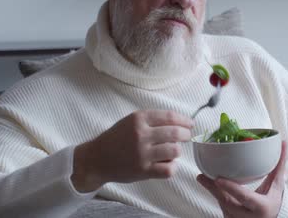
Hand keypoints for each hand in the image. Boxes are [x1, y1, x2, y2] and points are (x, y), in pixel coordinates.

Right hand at [72, 110, 193, 191]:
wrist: (96, 159)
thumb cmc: (116, 138)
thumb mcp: (130, 121)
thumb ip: (152, 120)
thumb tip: (179, 121)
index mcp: (139, 119)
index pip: (170, 117)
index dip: (184, 120)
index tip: (190, 124)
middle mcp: (141, 134)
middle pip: (176, 133)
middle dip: (186, 135)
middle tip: (187, 137)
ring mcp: (142, 153)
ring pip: (175, 151)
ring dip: (178, 151)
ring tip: (173, 151)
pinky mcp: (143, 170)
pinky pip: (168, 169)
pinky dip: (172, 167)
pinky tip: (167, 164)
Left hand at [197, 141, 287, 217]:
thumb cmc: (274, 200)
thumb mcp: (277, 185)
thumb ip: (279, 164)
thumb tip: (283, 143)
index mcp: (262, 207)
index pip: (245, 197)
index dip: (231, 189)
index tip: (218, 179)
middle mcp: (249, 217)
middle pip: (228, 202)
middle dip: (214, 190)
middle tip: (202, 177)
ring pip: (222, 205)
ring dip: (213, 191)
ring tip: (203, 178)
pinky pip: (221, 207)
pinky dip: (216, 196)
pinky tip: (210, 185)